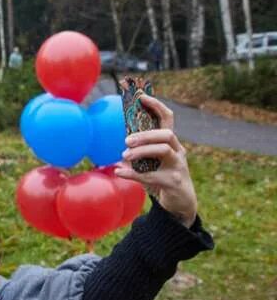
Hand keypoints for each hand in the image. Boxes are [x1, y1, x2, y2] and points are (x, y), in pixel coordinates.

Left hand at [115, 94, 197, 226]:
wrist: (180, 202)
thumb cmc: (162, 177)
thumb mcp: (151, 162)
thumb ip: (140, 150)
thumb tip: (123, 140)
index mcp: (171, 142)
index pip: (167, 118)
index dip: (156, 106)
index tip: (141, 97)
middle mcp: (178, 151)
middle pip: (166, 134)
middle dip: (145, 134)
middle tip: (126, 141)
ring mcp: (178, 166)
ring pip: (163, 150)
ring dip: (141, 151)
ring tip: (124, 156)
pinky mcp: (173, 181)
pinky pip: (151, 176)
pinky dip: (132, 174)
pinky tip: (119, 172)